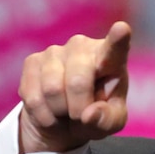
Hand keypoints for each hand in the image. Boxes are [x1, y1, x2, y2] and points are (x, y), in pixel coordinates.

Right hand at [18, 21, 130, 153]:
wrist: (64, 121)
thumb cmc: (96, 115)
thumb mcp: (110, 123)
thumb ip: (107, 120)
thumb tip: (89, 114)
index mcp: (112, 58)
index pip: (115, 48)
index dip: (118, 39)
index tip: (122, 30)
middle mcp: (83, 46)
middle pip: (78, 82)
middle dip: (79, 108)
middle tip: (81, 116)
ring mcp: (55, 51)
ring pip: (52, 90)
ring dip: (60, 112)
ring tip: (66, 111)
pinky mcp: (32, 61)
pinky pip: (34, 97)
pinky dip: (44, 116)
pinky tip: (51, 112)